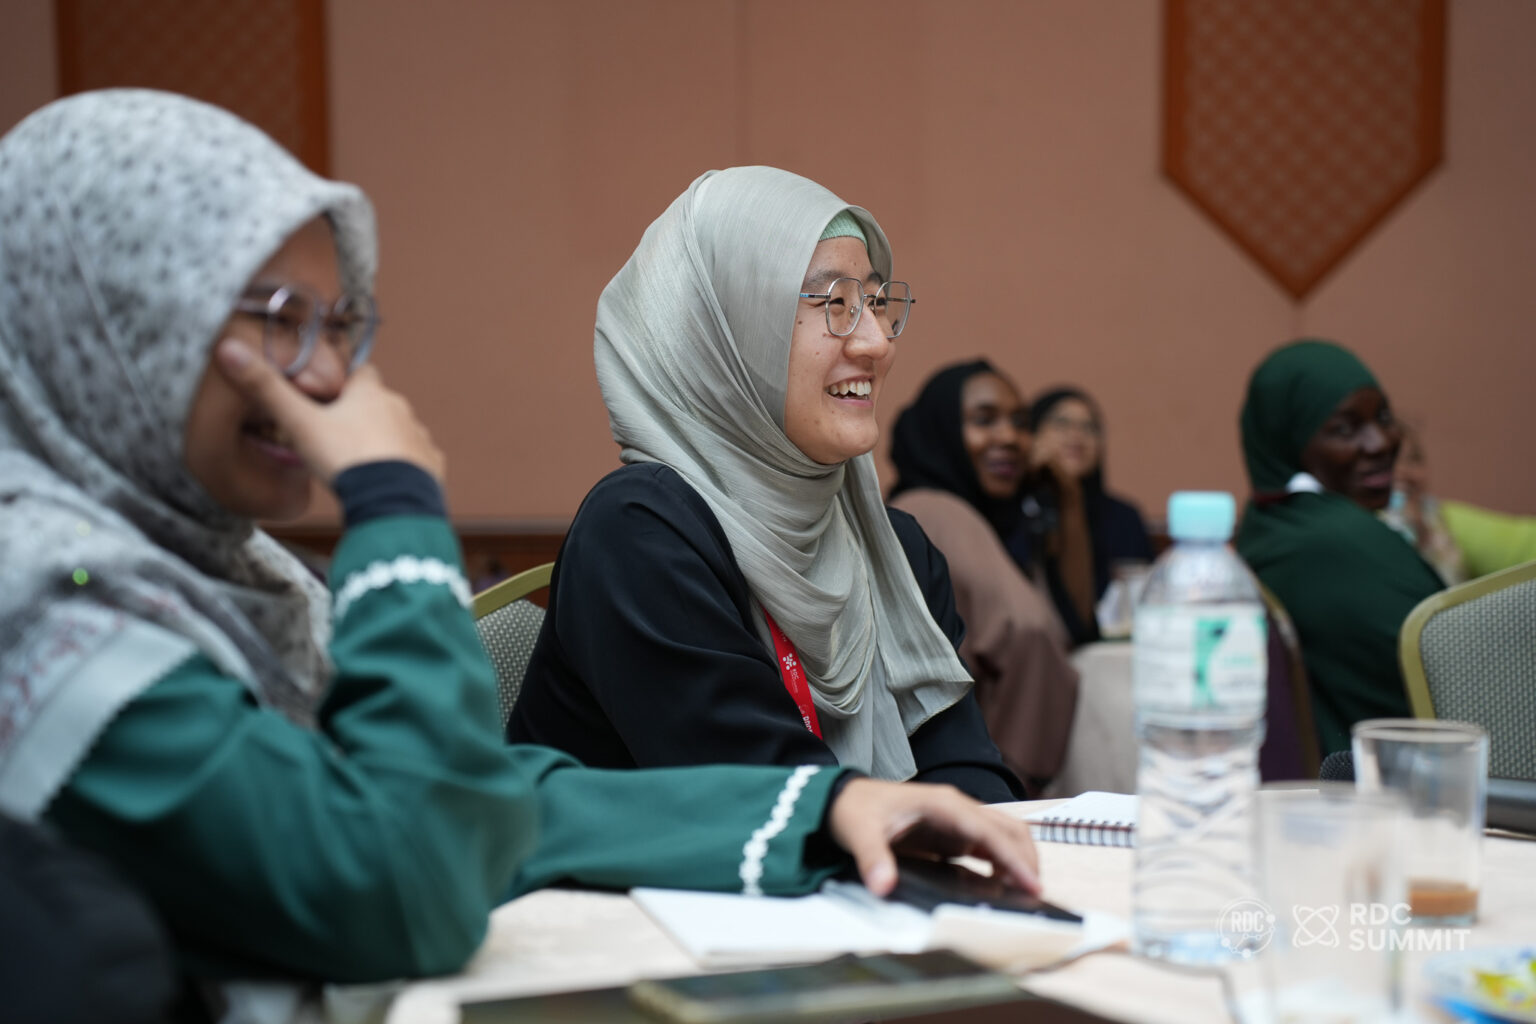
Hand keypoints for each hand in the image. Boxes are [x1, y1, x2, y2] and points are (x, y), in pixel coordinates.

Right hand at [214, 339, 444, 483]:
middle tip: (337, 435)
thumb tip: (227, 348)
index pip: (360, 372)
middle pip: (379, 404)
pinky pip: (418, 461)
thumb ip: (266, 389)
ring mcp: (419, 437)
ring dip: (383, 441)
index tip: (329, 394)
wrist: (392, 502)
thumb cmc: (346, 459)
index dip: (344, 382)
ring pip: (399, 432)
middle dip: (362, 415)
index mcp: (370, 393)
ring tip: (360, 463)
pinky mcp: (432, 466)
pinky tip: (386, 482)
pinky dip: (403, 468)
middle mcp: (401, 409)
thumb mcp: (299, 423)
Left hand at [827, 778, 1040, 897]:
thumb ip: (873, 859)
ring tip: (1026, 892)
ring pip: (1002, 835)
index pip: (989, 832)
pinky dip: (1001, 863)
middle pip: (1007, 830)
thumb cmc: (855, 809)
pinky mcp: (951, 832)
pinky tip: (1002, 886)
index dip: (1012, 859)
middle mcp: (956, 808)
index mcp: (943, 804)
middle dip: (1026, 859)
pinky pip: (986, 846)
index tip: (1030, 884)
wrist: (843, 799)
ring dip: (1018, 860)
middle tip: (1034, 894)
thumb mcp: (860, 833)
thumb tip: (884, 885)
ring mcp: (956, 820)